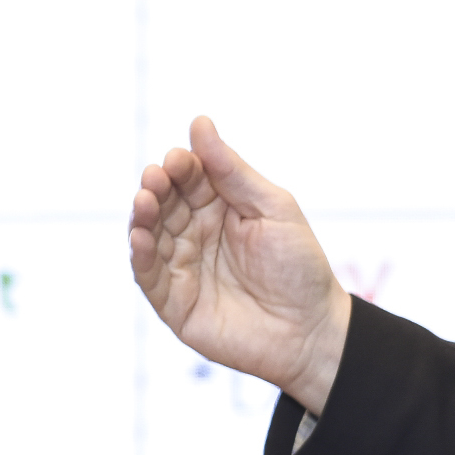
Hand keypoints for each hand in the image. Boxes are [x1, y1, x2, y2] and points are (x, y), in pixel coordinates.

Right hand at [129, 115, 352, 410]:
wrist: (313, 331)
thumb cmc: (300, 268)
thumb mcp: (273, 209)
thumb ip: (233, 172)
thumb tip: (199, 123)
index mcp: (220, 208)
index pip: (190, 179)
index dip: (181, 167)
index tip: (179, 158)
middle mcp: (196, 235)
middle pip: (165, 203)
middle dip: (157, 187)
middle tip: (157, 177)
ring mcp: (183, 269)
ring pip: (151, 235)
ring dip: (143, 216)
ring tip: (145, 199)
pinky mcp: (175, 303)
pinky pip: (149, 277)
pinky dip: (141, 255)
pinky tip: (140, 235)